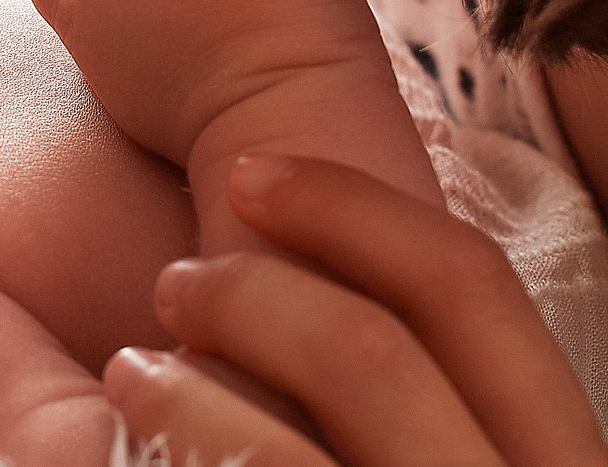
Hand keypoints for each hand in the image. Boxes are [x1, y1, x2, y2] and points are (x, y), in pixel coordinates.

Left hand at [108, 156, 607, 466]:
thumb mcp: (464, 463)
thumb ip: (438, 407)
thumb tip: (335, 275)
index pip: (475, 291)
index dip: (356, 204)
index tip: (250, 170)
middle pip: (376, 351)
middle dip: (253, 287)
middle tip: (177, 282)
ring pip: (280, 447)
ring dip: (182, 385)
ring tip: (134, 370)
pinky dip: (172, 450)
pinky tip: (133, 439)